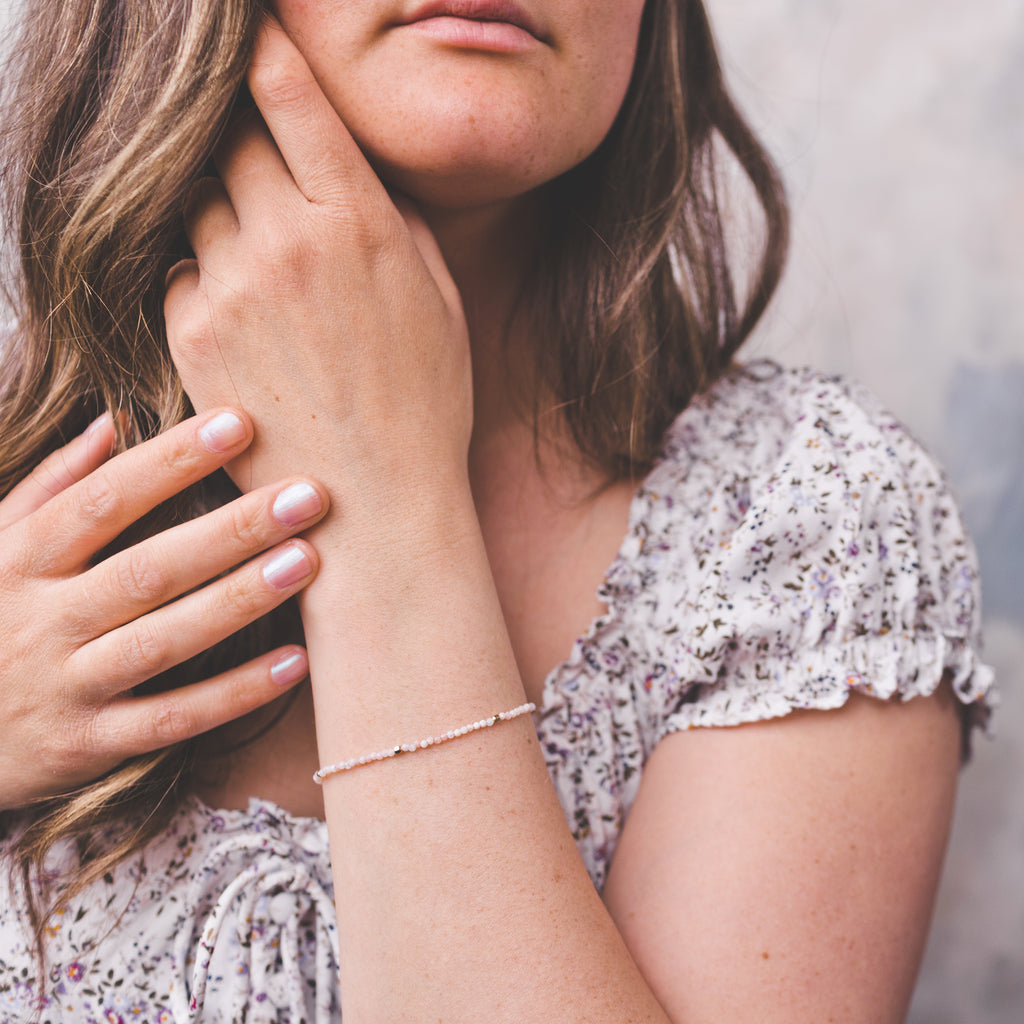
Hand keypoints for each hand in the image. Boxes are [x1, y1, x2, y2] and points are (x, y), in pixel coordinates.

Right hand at [0, 409, 328, 809]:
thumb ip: (49, 487)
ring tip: (308, 563)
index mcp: (19, 561)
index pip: (103, 500)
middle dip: (231, 530)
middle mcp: (43, 621)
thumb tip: (110, 422)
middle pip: (148, 569)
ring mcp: (67, 686)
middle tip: (307, 496)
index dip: (169, 460)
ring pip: (163, 641)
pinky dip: (233, 694)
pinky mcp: (88, 743)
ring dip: (238, 602)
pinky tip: (296, 663)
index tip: (238, 423)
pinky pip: (171, 719)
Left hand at [164, 18, 471, 517]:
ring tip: (267, 272)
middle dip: (242, 142)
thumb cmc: (424, 404)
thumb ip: (396, 219)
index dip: (264, 50)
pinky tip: (246, 320)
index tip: (251, 31)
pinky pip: (180, 271)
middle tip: (265, 173)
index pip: (289, 94)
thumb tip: (355, 171)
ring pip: (198, 205)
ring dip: (224, 217)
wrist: (378, 505)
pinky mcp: (191, 336)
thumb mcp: (440, 299)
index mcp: (359, 221)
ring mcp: (232, 288)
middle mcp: (288, 241)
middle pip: (229, 139)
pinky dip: (205, 278)